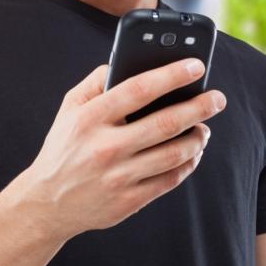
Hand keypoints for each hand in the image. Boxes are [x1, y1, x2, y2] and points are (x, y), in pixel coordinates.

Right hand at [13, 58, 225, 239]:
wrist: (47, 204)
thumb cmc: (64, 147)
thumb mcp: (69, 108)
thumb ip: (96, 81)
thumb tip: (128, 61)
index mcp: (90, 118)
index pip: (139, 89)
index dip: (172, 75)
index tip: (197, 66)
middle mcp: (105, 147)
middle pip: (166, 123)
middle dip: (199, 107)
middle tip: (218, 99)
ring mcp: (118, 177)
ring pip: (174, 154)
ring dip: (198, 138)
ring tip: (204, 128)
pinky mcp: (129, 201)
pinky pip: (170, 180)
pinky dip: (188, 164)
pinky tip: (193, 152)